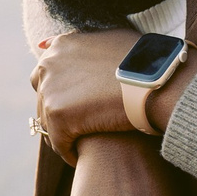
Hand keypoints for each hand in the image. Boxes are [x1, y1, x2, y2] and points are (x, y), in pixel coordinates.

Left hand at [33, 28, 139, 152]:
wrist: (154, 83)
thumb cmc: (144, 62)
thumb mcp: (111, 38)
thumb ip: (83, 42)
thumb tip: (49, 45)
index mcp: (62, 46)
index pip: (45, 73)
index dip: (60, 92)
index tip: (73, 105)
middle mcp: (50, 64)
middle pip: (42, 98)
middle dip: (58, 113)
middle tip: (78, 127)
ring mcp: (51, 89)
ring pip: (48, 122)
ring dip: (63, 134)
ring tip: (80, 145)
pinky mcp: (58, 115)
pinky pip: (58, 141)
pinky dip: (68, 151)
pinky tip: (80, 158)